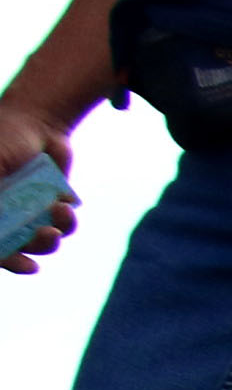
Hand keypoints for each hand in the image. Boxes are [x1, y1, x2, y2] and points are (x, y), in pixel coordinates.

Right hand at [0, 105, 75, 274]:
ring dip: (53, 236)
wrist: (39, 123)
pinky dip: (66, 220)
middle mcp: (2, 213)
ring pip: (41, 242)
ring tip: (62, 213)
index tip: (28, 266)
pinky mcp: (50, 208)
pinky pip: (61, 227)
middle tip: (49, 235)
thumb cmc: (5, 140)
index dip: (7, 260)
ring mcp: (26, 212)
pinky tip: (65, 203)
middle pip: (16, 249)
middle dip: (35, 247)